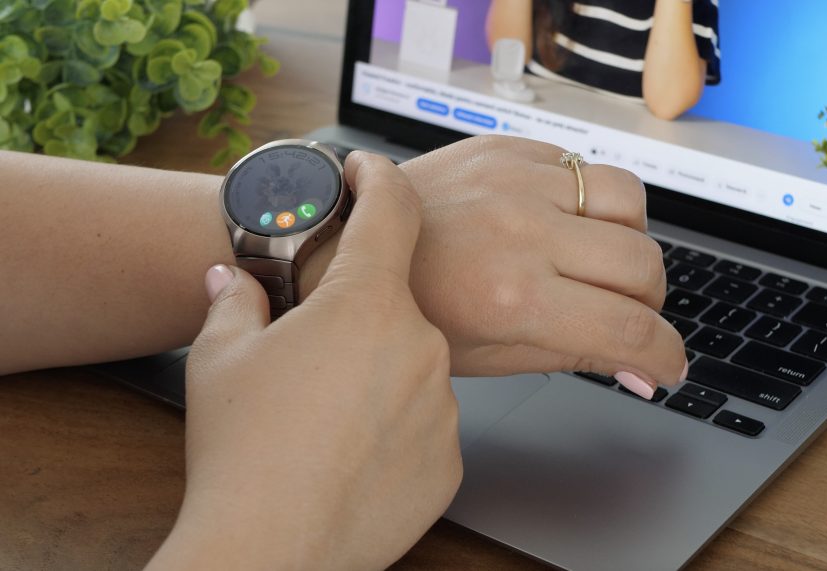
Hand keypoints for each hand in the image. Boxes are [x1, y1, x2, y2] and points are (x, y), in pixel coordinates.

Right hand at [148, 153, 460, 569]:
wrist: (268, 551)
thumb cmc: (242, 455)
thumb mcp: (219, 359)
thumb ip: (236, 302)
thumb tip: (232, 280)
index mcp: (365, 304)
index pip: (392, 211)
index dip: (379, 177)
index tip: (369, 170)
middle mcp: (419, 346)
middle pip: (395, 303)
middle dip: (357, 314)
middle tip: (310, 350)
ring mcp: (444, 405)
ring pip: (412, 365)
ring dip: (377, 373)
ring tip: (324, 415)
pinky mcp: (450, 457)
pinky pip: (426, 421)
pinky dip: (396, 424)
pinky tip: (351, 448)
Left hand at [403, 135, 685, 396]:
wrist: (346, 239)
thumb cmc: (409, 305)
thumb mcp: (488, 353)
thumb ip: (576, 356)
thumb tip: (639, 369)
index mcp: (512, 297)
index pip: (629, 328)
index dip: (665, 354)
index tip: (667, 364)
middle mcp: (522, 232)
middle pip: (643, 263)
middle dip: (650, 302)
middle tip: (624, 315)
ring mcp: (517, 181)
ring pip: (630, 201)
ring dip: (631, 239)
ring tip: (598, 261)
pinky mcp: (509, 148)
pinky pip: (587, 165)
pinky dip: (591, 201)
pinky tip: (561, 223)